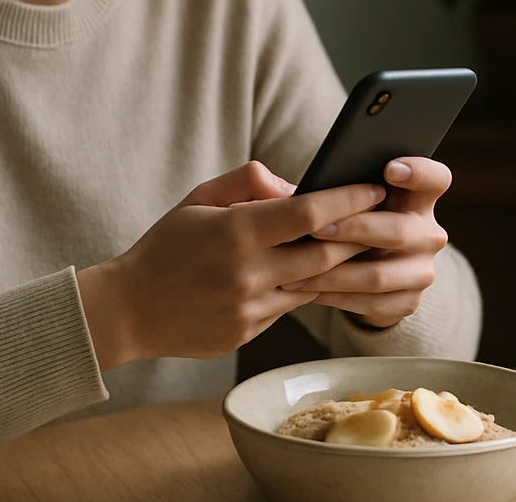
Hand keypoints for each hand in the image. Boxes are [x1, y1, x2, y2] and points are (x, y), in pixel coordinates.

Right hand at [76, 161, 384, 367]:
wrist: (128, 310)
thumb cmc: (166, 245)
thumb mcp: (198, 199)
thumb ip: (248, 182)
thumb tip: (297, 185)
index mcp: (236, 232)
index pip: (309, 213)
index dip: (348, 198)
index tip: (374, 186)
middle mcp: (248, 274)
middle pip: (326, 254)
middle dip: (360, 234)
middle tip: (386, 216)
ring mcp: (249, 309)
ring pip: (314, 285)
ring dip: (341, 267)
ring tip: (365, 245)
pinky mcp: (248, 334)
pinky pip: (290, 307)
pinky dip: (305, 289)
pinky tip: (317, 274)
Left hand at [281, 156, 451, 328]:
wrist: (355, 270)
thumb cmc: (338, 219)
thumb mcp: (334, 194)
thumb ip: (321, 182)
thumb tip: (281, 189)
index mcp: (417, 196)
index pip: (437, 179)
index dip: (419, 172)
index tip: (387, 169)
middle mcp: (428, 232)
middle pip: (402, 231)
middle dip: (355, 228)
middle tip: (316, 228)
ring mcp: (421, 270)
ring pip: (380, 275)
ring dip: (335, 271)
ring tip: (293, 267)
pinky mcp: (407, 302)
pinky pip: (370, 303)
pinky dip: (334, 296)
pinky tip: (303, 288)